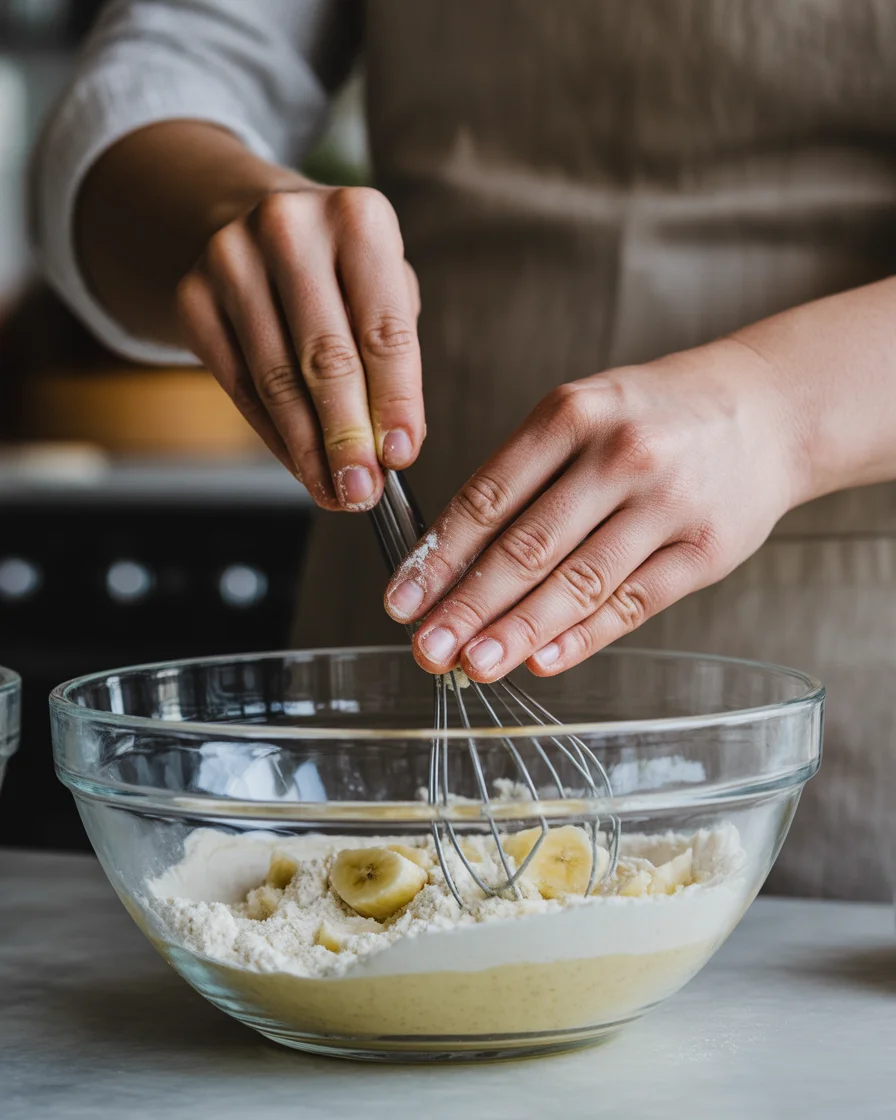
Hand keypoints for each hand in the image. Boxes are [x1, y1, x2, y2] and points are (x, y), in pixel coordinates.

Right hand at [176, 185, 421, 509]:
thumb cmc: (337, 266)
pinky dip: (274, 435)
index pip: (383, 328)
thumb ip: (394, 355)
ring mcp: (231, 260)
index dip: (395, 401)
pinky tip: (300, 466)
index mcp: (357, 217)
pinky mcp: (192, 297)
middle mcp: (290, 228)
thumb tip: (392, 444)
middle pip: (325, 357)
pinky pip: (239, 385)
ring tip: (334, 491)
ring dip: (308, 449)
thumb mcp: (383, 284)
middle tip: (362, 491)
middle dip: (348, 437)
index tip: (401, 456)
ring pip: (276, 379)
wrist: (247, 219)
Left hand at [384, 340, 800, 677]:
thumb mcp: (583, 413)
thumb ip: (524, 476)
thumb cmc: (654, 416)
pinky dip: (583, 637)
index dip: (439, 557)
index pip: (489, 497)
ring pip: (578, 582)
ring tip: (472, 665)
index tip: (402, 600)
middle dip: (467, 606)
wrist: (767, 409)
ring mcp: (668, 504)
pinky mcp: (706, 549)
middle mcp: (620, 455)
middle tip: (426, 648)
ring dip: (518, 632)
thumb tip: (452, 562)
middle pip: (527, 547)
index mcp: (572, 413)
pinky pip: (634, 603)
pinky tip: (542, 661)